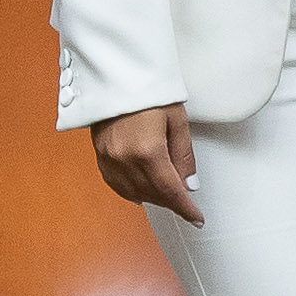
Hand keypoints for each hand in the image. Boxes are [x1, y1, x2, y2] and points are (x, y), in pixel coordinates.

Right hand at [91, 103, 202, 223]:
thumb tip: (189, 185)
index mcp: (148, 150)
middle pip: (152, 194)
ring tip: (168, 195)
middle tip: (187, 203)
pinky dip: (132, 191)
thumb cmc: (151, 93)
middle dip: (172, 202)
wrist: (117, 77)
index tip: (196, 219)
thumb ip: (183, 156)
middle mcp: (125, 159)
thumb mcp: (178, 121)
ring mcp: (109, 159)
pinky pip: (116, 184)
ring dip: (154, 197)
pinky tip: (143, 191)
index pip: (170, 191)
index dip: (185, 208)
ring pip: (134, 193)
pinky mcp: (99, 156)